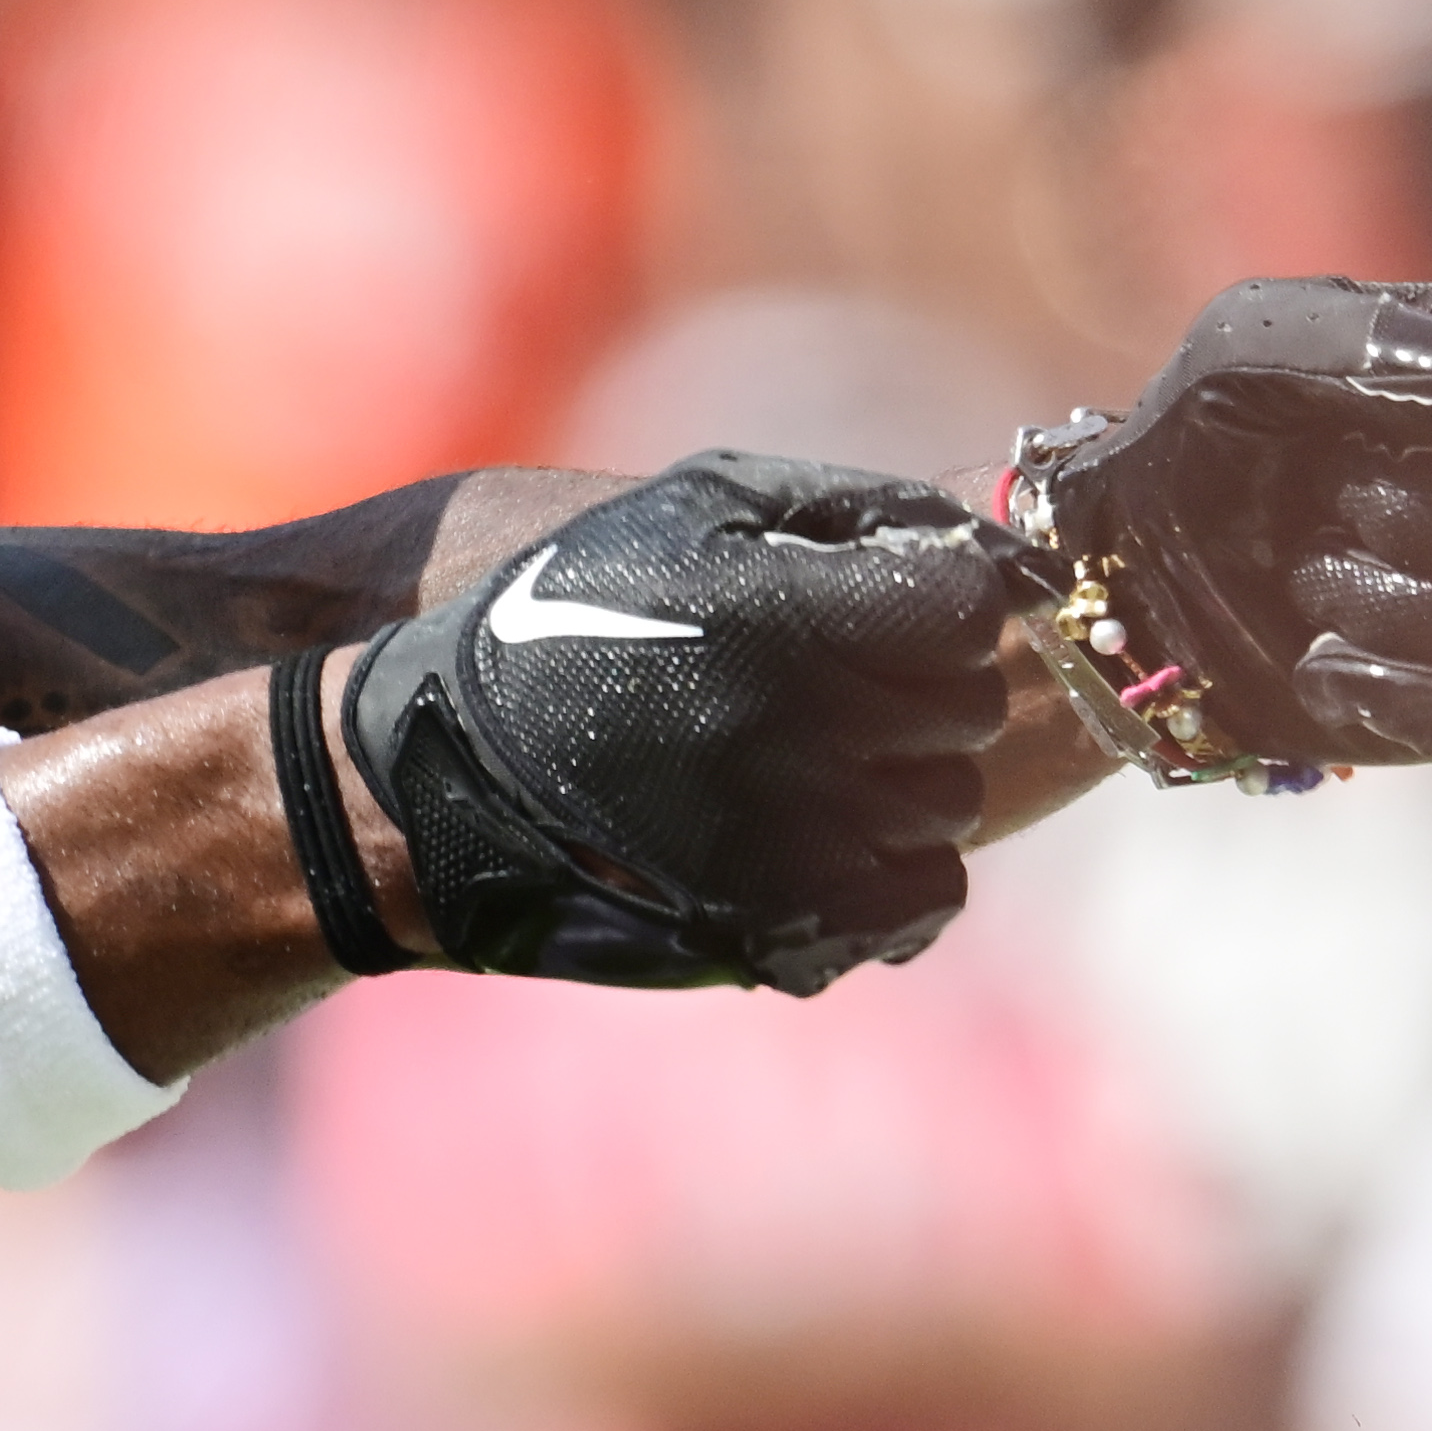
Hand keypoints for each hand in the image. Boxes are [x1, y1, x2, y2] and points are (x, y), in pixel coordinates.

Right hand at [340, 454, 1013, 994]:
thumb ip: (846, 504)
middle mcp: (800, 730)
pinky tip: (817, 841)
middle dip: (915, 690)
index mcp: (783, 616)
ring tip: (796, 766)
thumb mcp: (685, 509)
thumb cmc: (566, 619)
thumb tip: (997, 541)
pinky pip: (924, 899)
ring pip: (950, 806)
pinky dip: (891, 873)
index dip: (931, 601)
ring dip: (895, 781)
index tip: (876, 612)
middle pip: (968, 709)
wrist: (434, 778)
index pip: (969, 605)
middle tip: (828, 689)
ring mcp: (795, 841)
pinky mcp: (782, 926)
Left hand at [1024, 278, 1431, 767]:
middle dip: (1411, 514)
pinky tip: (1324, 666)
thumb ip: (1366, 333)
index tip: (1410, 414)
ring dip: (1384, 605)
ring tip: (1310, 582)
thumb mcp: (1250, 344)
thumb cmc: (1213, 434)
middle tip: (1324, 503)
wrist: (1146, 574)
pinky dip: (1400, 693)